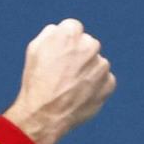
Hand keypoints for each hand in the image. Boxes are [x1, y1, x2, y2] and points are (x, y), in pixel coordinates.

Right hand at [3, 19, 116, 143]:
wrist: (45, 115)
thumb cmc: (36, 81)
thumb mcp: (34, 50)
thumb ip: (51, 34)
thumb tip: (60, 30)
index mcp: (70, 34)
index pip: (73, 28)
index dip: (65, 42)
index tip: (59, 54)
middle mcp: (89, 46)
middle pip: (88, 44)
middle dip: (79, 55)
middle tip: (64, 72)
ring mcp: (101, 66)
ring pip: (97, 62)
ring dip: (88, 71)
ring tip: (70, 86)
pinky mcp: (108, 83)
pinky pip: (104, 80)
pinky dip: (95, 86)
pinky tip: (80, 94)